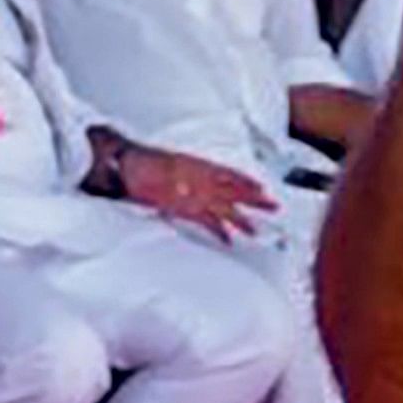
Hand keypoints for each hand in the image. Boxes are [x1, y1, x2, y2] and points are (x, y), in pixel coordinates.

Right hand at [120, 146, 276, 241]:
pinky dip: (217, 231)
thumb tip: (197, 182)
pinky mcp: (182, 207)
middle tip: (274, 207)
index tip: (263, 188)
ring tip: (256, 230)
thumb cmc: (145, 162)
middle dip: (255, 199)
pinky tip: (228, 240)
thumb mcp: (173, 162)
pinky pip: (205, 221)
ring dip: (242, 219)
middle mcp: (201, 178)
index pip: (230, 174)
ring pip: (225, 207)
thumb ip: (189, 171)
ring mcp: (193, 193)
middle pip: (235, 189)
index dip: (247, 182)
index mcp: (199, 166)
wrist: (128, 163)